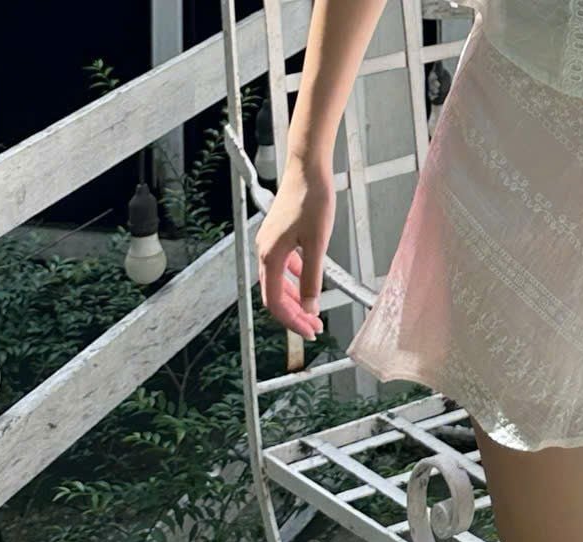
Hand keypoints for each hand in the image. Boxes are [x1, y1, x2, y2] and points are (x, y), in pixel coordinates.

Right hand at [253, 166, 333, 339]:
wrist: (307, 168)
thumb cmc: (312, 200)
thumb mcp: (317, 244)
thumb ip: (312, 278)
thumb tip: (310, 307)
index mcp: (271, 255)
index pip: (276, 301)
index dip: (292, 320)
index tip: (310, 331)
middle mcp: (265, 250)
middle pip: (275, 294)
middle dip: (295, 314)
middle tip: (315, 327)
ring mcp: (269, 242)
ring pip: (277, 280)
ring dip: (295, 298)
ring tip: (312, 310)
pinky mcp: (278, 234)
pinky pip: (282, 264)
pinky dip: (293, 278)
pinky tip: (307, 278)